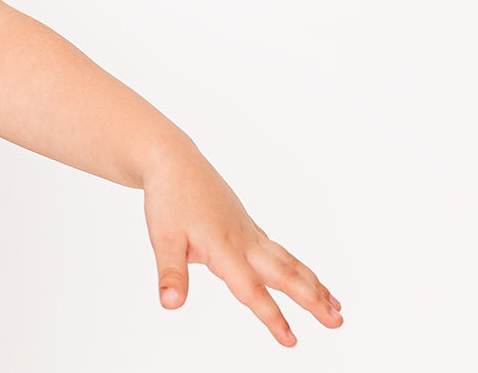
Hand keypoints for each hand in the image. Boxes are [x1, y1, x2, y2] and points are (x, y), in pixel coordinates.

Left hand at [141, 145, 343, 345]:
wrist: (172, 159)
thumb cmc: (168, 198)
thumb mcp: (161, 238)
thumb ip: (170, 273)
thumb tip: (170, 304)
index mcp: (224, 248)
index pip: (251, 290)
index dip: (271, 317)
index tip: (292, 340)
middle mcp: (243, 241)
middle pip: (284, 275)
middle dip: (312, 300)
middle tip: (338, 322)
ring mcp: (247, 231)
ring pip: (287, 261)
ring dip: (312, 283)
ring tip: (336, 304)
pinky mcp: (246, 223)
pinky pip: (277, 249)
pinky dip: (295, 265)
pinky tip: (303, 275)